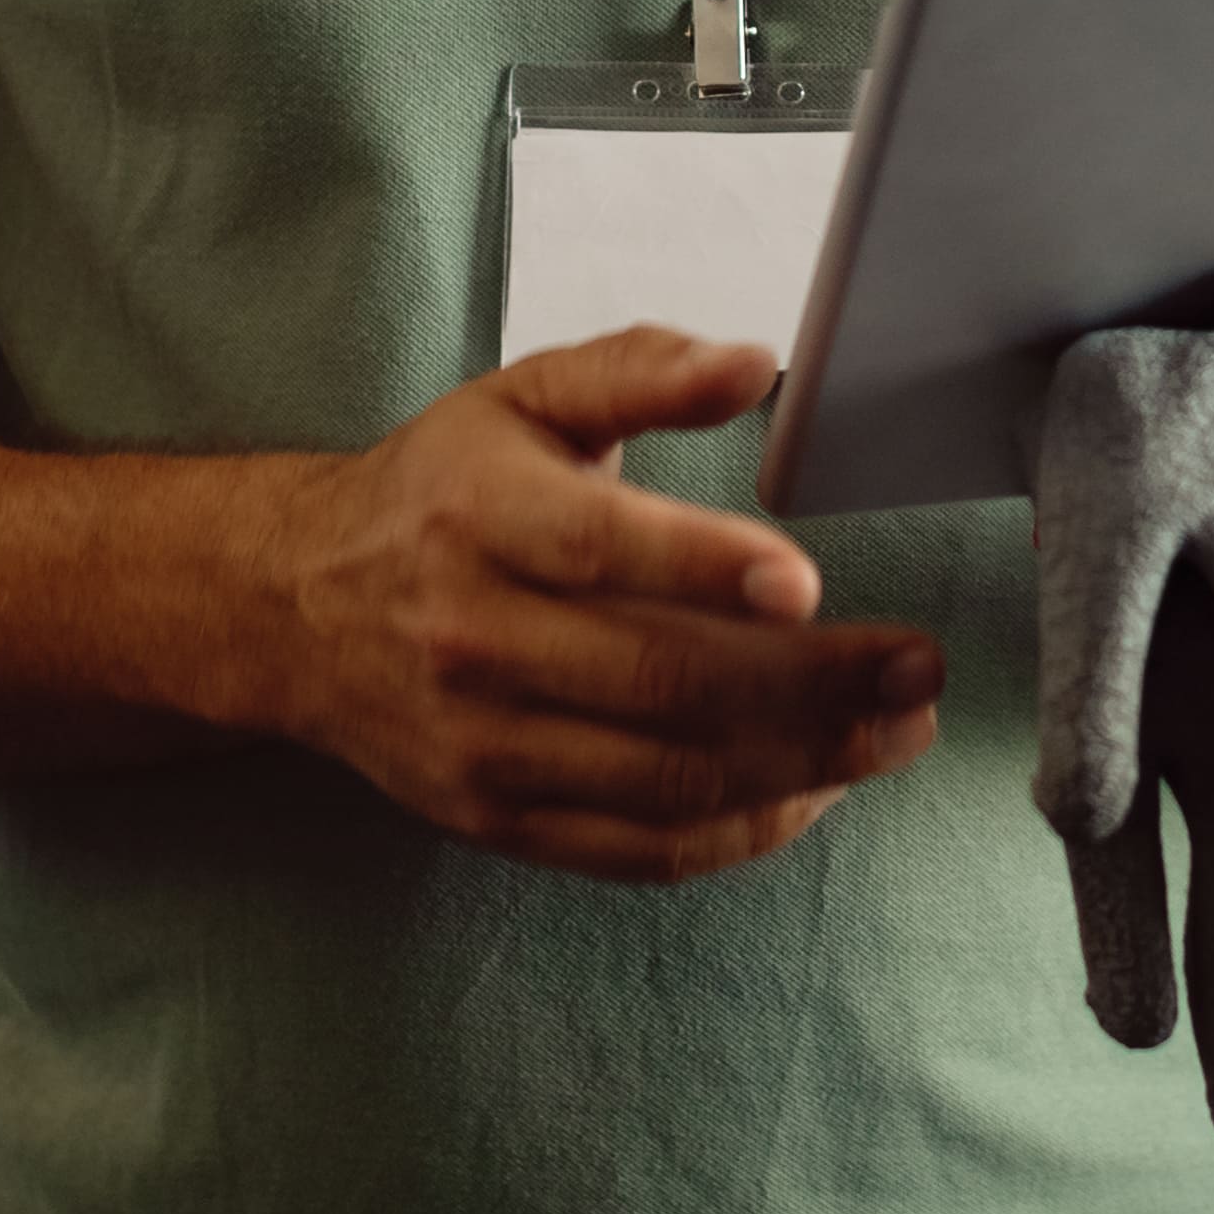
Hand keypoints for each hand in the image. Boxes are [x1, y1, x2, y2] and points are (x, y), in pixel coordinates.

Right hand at [241, 325, 943, 884]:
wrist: (293, 608)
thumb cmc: (441, 490)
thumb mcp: (523, 397)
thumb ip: (641, 372)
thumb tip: (755, 362)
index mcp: (481, 518)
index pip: (599, 550)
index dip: (705, 568)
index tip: (807, 580)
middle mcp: (474, 640)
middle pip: (658, 682)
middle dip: (810, 684)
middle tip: (920, 666)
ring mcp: (483, 745)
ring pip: (663, 779)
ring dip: (803, 764)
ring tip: (901, 730)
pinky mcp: (496, 818)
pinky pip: (637, 851)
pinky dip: (740, 832)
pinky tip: (821, 790)